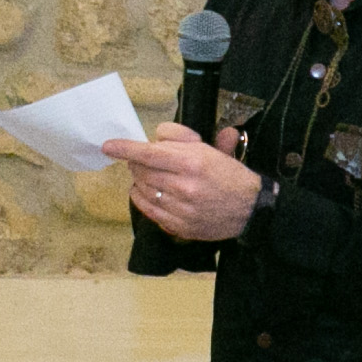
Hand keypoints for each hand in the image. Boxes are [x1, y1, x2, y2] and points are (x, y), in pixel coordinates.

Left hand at [105, 122, 264, 243]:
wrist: (252, 209)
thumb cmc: (231, 176)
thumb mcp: (212, 148)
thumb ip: (182, 137)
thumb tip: (157, 135)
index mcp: (193, 162)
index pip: (148, 153)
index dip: (125, 148)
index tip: (108, 146)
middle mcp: (184, 186)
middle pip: (142, 171)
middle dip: (138, 163)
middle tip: (145, 161)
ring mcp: (180, 209)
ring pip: (143, 189)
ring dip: (140, 180)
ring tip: (151, 177)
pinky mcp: (178, 226)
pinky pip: (148, 209)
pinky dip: (141, 198)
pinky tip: (147, 192)